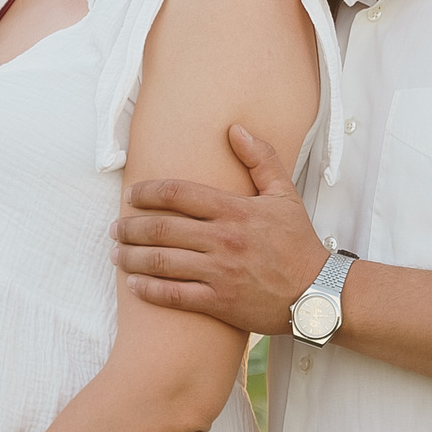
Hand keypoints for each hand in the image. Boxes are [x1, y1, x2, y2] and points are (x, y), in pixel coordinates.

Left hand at [111, 124, 331, 337]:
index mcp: (235, 211)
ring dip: (132, 258)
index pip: (180, 194)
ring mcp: (220, 272)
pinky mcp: (219, 302)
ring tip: (116, 254)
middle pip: (162, 229)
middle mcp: (223, 240)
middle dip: (131, 227)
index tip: (132, 195)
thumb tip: (235, 129)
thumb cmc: (298, 243)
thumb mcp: (285, 195)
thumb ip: (261, 159)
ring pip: (163, 263)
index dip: (148, 192)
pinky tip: (133, 285)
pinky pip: (175, 296)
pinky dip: (149, 290)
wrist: (316, 293)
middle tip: (115, 228)